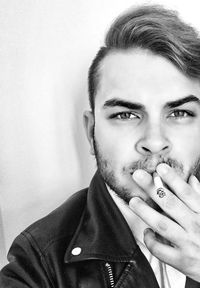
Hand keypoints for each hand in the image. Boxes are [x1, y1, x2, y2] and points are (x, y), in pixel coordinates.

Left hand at [129, 163, 199, 281]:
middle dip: (153, 188)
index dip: (173, 179)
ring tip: (134, 201)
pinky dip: (151, 240)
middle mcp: (195, 226)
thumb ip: (199, 197)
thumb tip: (191, 179)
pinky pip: (160, 249)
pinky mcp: (181, 260)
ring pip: (162, 224)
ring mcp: (188, 243)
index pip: (187, 193)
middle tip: (138, 176)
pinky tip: (146, 231)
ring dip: (146, 211)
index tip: (160, 168)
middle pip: (171, 204)